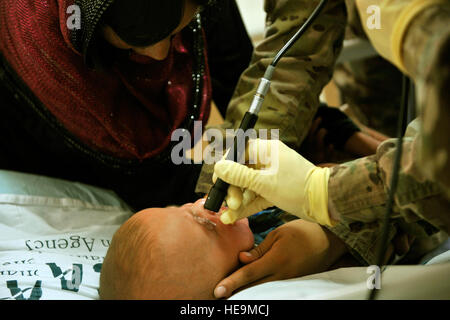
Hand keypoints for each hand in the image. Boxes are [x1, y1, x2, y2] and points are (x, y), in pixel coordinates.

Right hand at [213, 139, 336, 225]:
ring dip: (237, 200)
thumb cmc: (297, 187)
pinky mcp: (274, 190)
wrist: (325, 202)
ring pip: (246, 187)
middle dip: (232, 189)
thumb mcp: (265, 183)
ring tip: (229, 216)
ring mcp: (270, 176)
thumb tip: (218, 167)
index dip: (225, 168)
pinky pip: (255, 196)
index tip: (218, 183)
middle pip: (239, 172)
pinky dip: (246, 206)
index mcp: (265, 150)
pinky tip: (234, 217)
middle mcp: (266, 160)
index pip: (237, 153)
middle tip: (230, 204)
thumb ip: (239, 176)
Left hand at [213, 219, 347, 298]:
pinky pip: (272, 287)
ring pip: (262, 290)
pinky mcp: (293, 282)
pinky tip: (250, 286)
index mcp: (276, 261)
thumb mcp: (278, 235)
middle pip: (253, 288)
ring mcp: (289, 281)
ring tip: (231, 291)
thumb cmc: (302, 232)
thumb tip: (242, 259)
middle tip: (219, 294)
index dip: (232, 282)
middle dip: (236, 292)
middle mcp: (282, 275)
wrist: (328, 240)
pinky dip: (259, 287)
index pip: (249, 274)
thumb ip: (259, 249)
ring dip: (247, 291)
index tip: (218, 290)